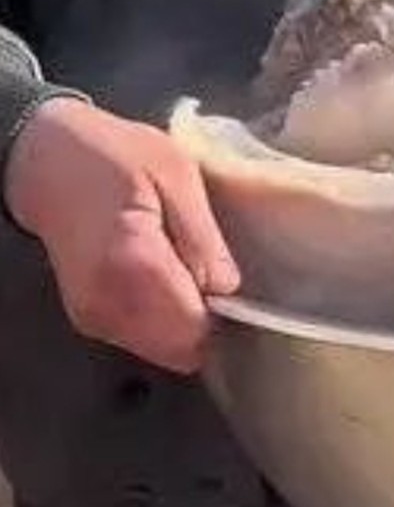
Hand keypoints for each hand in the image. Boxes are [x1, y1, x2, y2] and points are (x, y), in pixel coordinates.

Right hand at [5, 99, 239, 373]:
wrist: (48, 161)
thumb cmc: (113, 156)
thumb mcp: (176, 173)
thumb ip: (203, 237)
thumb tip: (228, 289)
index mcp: (132, 264)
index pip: (195, 330)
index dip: (225, 313)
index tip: (233, 280)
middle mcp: (106, 304)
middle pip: (181, 350)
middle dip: (207, 321)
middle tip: (212, 273)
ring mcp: (93, 316)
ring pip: (163, 351)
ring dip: (185, 323)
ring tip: (185, 270)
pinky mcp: (89, 318)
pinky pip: (143, 339)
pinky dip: (163, 320)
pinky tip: (163, 278)